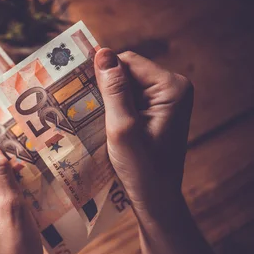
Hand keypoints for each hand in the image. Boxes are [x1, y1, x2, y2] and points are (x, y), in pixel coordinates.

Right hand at [94, 49, 193, 213]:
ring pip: (127, 86)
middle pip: (128, 72)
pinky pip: (131, 99)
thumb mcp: (122, 128)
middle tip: (82, 107)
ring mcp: (168, 100)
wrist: (156, 200)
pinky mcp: (159, 112)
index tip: (78, 90)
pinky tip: (102, 124)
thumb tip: (103, 53)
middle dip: (105, 88)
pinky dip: (114, 109)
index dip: (102, 74)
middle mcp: (174, 88)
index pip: (128, 62)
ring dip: (107, 100)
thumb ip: (114, 91)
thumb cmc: (141, 169)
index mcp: (172, 87)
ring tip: (91, 118)